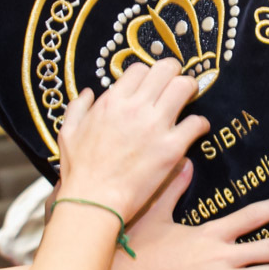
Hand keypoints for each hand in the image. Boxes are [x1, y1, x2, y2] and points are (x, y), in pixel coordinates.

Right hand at [57, 60, 207, 218]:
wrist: (93, 201)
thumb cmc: (80, 171)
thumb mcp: (68, 133)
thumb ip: (77, 108)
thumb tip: (89, 93)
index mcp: (112, 101)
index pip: (140, 68)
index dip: (149, 74)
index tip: (153, 85)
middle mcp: (135, 107)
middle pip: (167, 69)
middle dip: (175, 74)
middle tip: (177, 85)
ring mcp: (155, 126)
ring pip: (184, 87)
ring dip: (190, 90)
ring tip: (190, 99)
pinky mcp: (171, 147)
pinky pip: (196, 123)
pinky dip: (200, 124)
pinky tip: (197, 129)